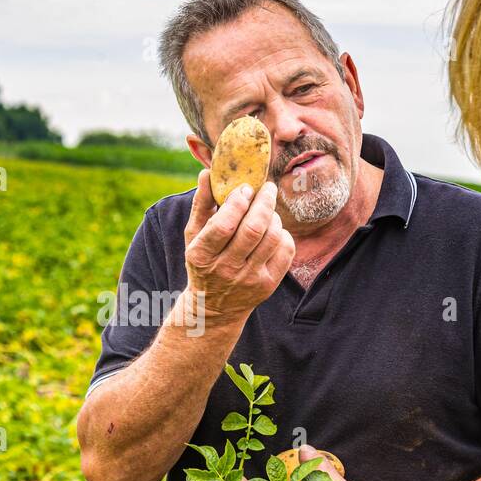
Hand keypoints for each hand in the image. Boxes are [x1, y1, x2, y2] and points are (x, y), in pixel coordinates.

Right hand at [183, 170, 294, 325]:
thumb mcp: (194, 236)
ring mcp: (249, 280)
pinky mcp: (268, 285)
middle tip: (267, 188)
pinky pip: (286, 251)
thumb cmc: (203, 262)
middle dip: (264, 202)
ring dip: (274, 216)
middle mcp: (225, 270)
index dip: (237, 203)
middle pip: (254, 229)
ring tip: (268, 210)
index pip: (224, 226)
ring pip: (272, 238)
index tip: (245, 189)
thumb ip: (201, 204)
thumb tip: (206, 173)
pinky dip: (283, 234)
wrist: (214, 308)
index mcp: (201, 255)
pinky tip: (274, 230)